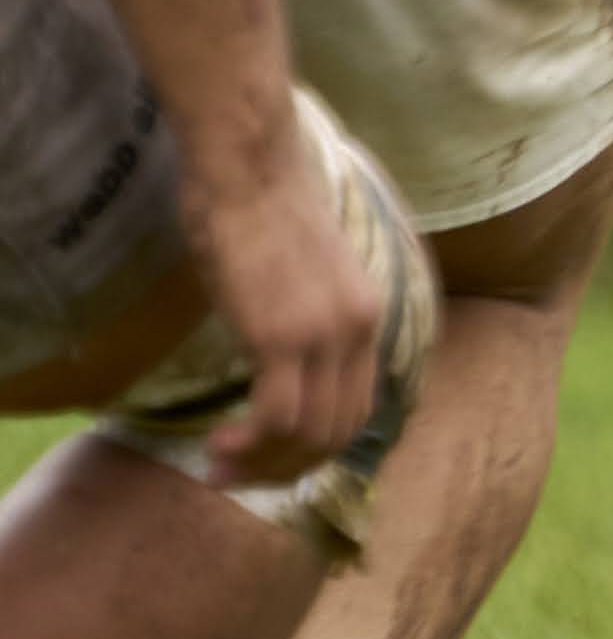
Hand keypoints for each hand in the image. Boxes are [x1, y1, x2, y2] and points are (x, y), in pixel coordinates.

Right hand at [173, 125, 378, 484]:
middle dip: (288, 466)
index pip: (359, 405)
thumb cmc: (259, 207)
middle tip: (236, 475)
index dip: (316, 444)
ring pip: (311, 433)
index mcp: (369, 314)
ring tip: (219, 466)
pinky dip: (249, 443)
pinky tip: (216, 443)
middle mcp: (361, 328)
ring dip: (264, 463)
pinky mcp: (284, 333)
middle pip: (341, 430)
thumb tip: (279, 355)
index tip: (269, 456)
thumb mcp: (299, 272)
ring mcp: (326, 333)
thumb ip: (304, 315)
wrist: (249, 163)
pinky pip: (277, 415)